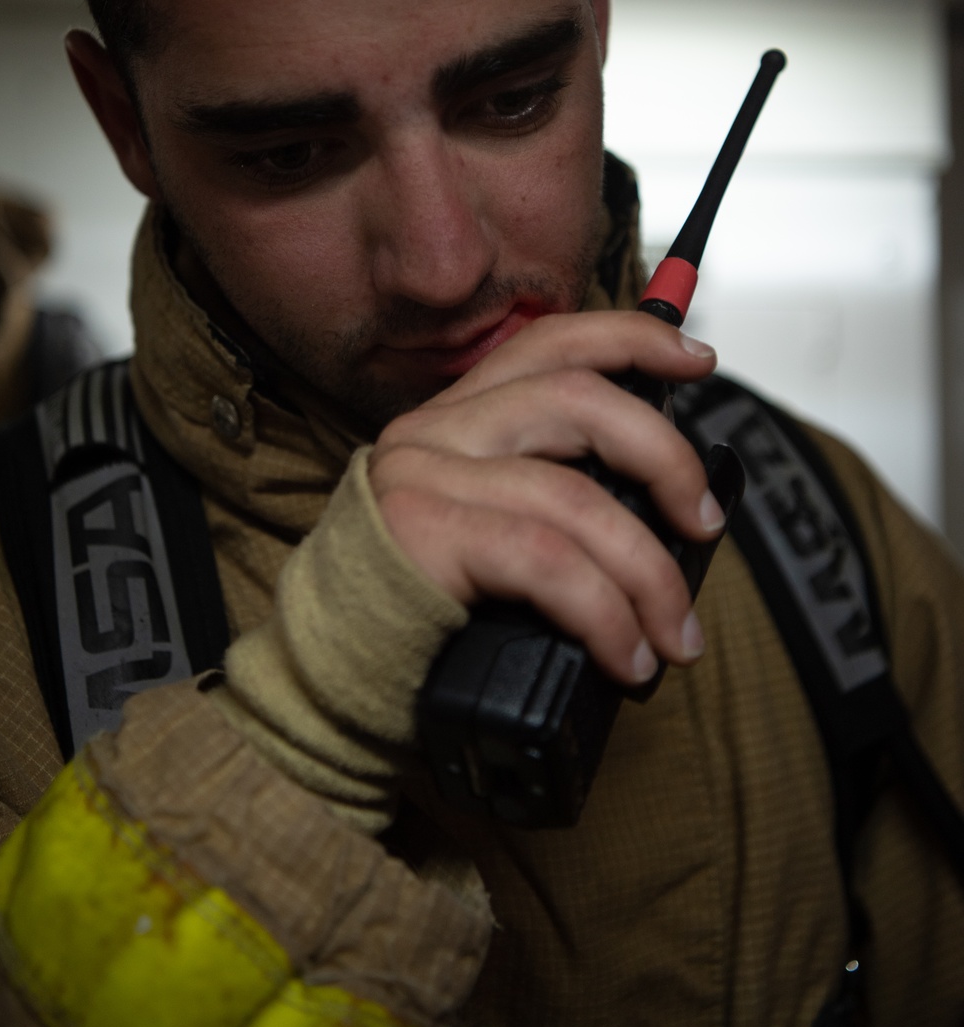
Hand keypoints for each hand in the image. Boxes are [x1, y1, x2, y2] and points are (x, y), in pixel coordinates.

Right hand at [368, 312, 723, 685]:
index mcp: (454, 421)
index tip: (696, 358)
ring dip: (649, 573)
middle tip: (705, 522)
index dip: (631, 339)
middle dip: (666, 458)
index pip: (549, 346)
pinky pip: (549, 562)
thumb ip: (550, 501)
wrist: (322, 687)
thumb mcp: (490, 536)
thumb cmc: (417, 619)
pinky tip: (627, 657)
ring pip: (576, 495)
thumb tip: (662, 512)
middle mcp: (432, 432)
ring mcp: (422, 479)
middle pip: (578, 400)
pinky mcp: (423, 537)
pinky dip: (607, 615)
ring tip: (676, 638)